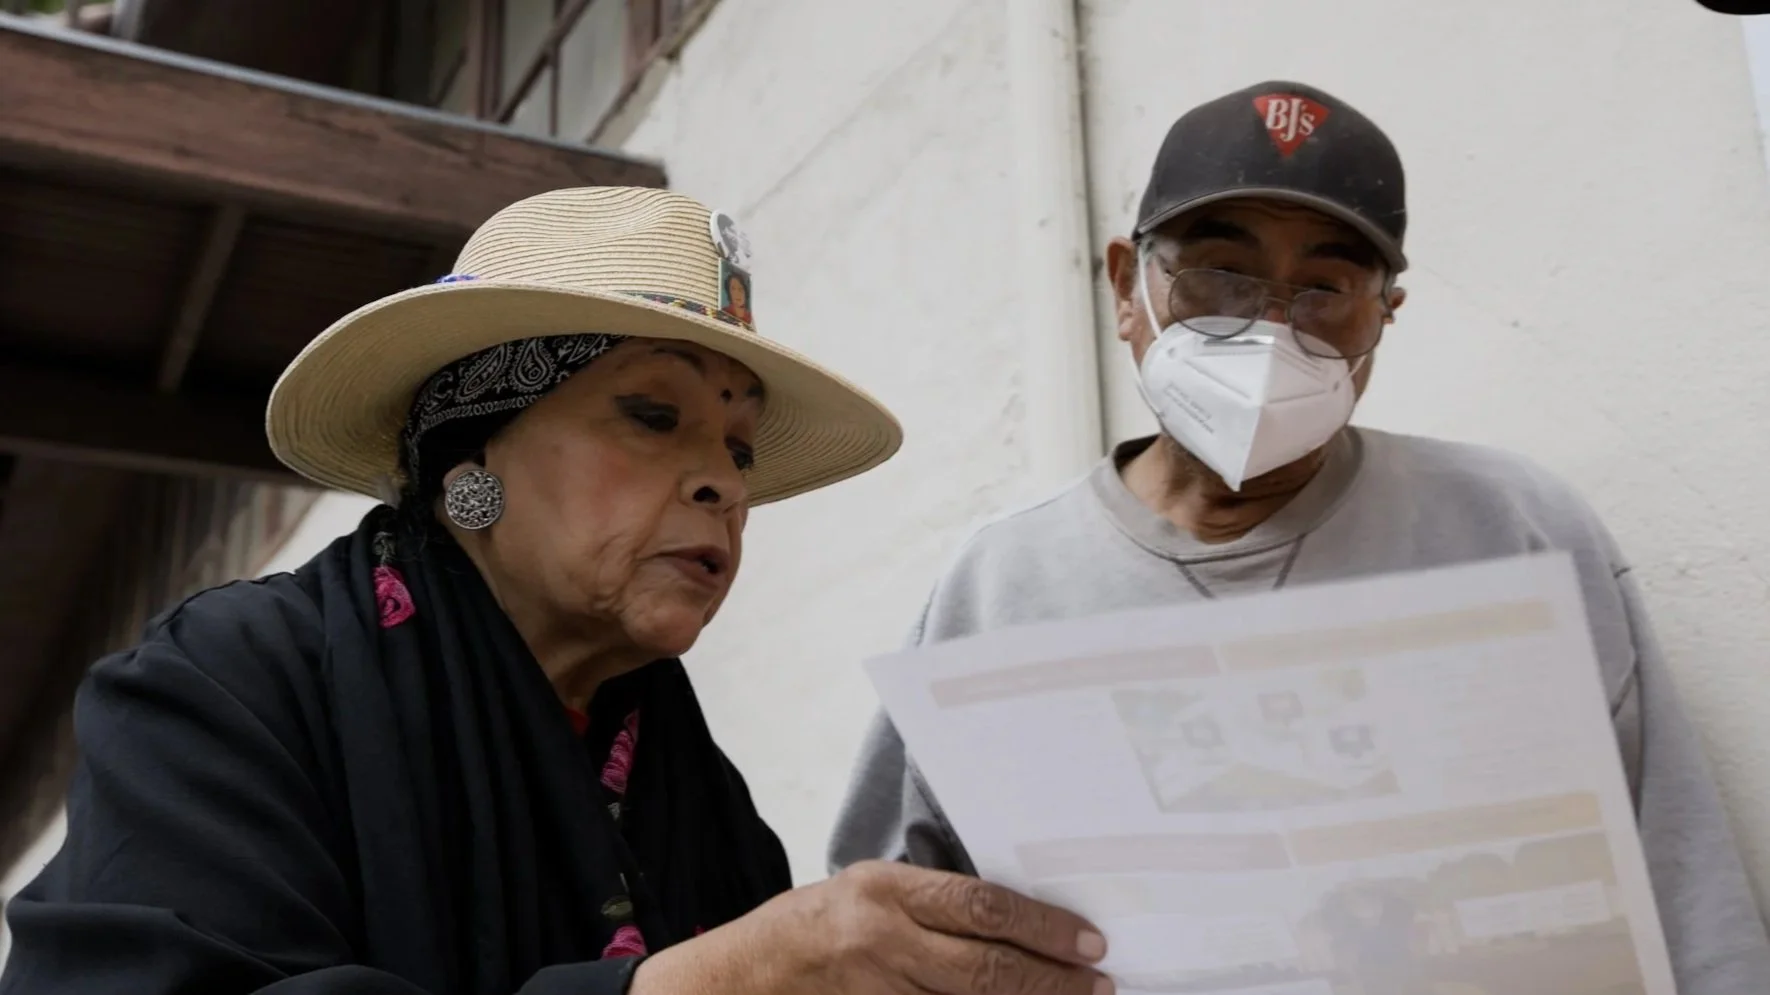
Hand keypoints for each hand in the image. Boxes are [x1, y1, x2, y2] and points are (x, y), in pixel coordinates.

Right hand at [630, 860, 1110, 994]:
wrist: (741, 978)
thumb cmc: (811, 927)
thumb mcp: (867, 891)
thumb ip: (931, 905)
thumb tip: (1015, 921)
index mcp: (884, 891)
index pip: (983, 906)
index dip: (1044, 926)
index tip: (1089, 941)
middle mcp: (881, 942)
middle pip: (988, 968)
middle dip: (1054, 981)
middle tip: (1100, 985)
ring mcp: (876, 992)